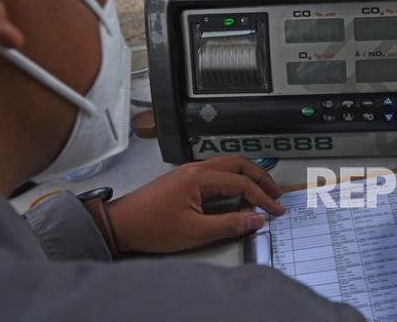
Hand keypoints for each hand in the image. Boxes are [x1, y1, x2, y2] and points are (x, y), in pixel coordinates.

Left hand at [106, 156, 284, 253]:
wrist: (120, 224)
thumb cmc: (152, 227)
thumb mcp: (194, 232)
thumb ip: (229, 224)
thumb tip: (255, 220)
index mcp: (200, 177)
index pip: (241, 184)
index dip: (262, 198)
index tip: (276, 211)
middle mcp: (196, 168)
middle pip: (238, 164)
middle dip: (260, 178)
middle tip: (276, 194)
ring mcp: (189, 171)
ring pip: (227, 165)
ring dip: (247, 177)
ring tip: (262, 192)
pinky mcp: (183, 179)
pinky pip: (216, 172)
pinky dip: (233, 179)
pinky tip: (237, 193)